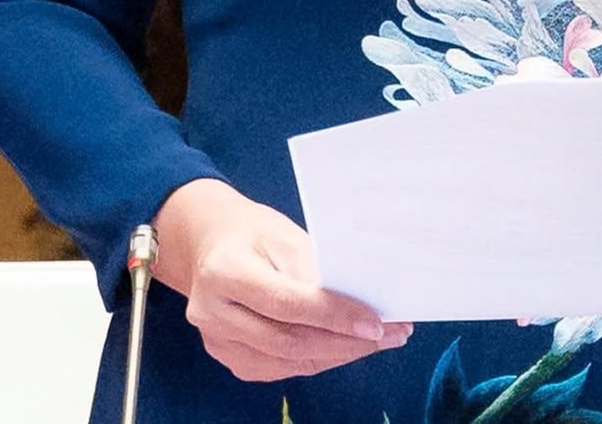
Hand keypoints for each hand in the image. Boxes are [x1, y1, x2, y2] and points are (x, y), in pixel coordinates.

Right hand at [149, 178, 414, 382]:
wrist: (210, 245)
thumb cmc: (252, 234)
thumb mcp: (284, 235)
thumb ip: (316, 271)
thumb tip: (361, 303)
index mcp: (223, 272)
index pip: (286, 303)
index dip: (333, 316)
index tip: (376, 323)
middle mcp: (212, 313)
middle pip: (289, 340)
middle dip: (346, 342)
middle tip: (390, 334)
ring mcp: (217, 342)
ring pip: (289, 361)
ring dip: (339, 354)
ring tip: (378, 342)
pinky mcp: (229, 358)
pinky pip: (282, 368)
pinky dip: (319, 359)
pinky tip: (346, 347)